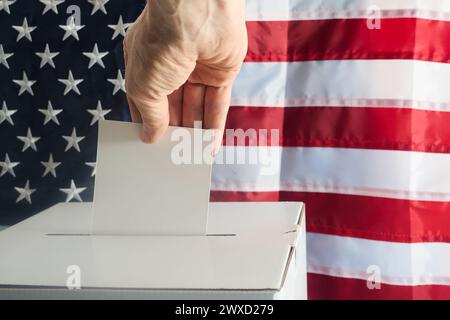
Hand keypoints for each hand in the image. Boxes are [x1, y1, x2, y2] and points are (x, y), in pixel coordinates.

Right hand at [123, 0, 247, 152]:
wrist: (197, 14)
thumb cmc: (161, 43)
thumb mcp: (144, 87)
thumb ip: (150, 115)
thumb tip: (150, 136)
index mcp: (145, 62)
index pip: (146, 98)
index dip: (148, 121)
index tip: (150, 143)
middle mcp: (171, 65)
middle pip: (173, 105)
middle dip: (173, 129)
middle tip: (172, 156)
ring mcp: (198, 68)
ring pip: (196, 106)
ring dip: (194, 131)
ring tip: (191, 157)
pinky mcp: (222, 71)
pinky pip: (218, 102)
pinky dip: (215, 125)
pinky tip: (210, 146)